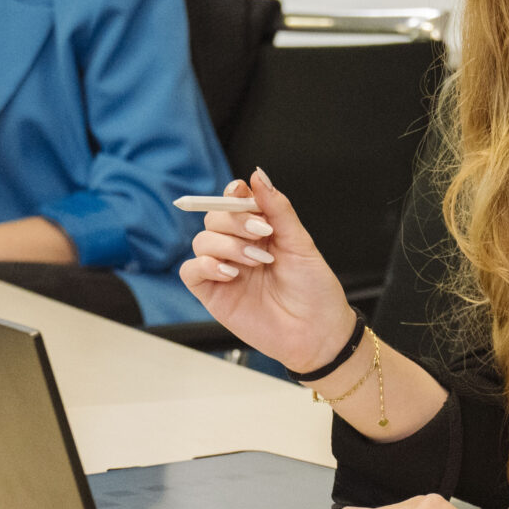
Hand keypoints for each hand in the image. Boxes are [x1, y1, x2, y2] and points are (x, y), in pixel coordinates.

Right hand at [179, 167, 354, 370]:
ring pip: (201, 241)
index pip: (233, 201)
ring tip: (255, 261)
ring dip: (227, 245)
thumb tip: (258, 176)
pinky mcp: (213, 294)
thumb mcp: (300, 243)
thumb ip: (277, 209)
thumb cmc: (314, 290)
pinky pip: (191, 271)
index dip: (233, 194)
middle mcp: (238, 248)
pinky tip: (230, 272)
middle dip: (233, 221)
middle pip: (213, 218)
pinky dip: (205, 265)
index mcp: (259, 231)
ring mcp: (224, 270)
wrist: (317, 332)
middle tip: (260, 234)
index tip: (242, 194)